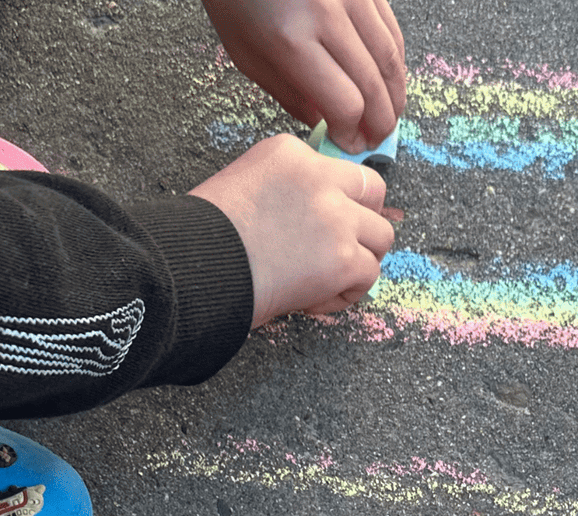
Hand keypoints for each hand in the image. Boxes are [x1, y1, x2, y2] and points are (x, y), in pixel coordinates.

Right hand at [189, 133, 392, 324]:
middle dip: (363, 223)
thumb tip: (313, 223)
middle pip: (374, 194)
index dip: (339, 202)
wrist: (196, 267)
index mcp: (290, 153)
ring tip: (326, 279)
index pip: (340, 171)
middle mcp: (319, 178)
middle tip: (341, 249)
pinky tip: (315, 299)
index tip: (324, 226)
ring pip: (381, 237)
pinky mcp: (344, 258)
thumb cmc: (206, 238)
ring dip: (360, 261)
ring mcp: (336, 218)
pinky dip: (348, 294)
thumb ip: (286, 192)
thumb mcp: (244, 186)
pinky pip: (369, 276)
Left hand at [202, 0, 404, 153]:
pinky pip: (391, 29)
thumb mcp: (247, 54)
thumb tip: (323, 121)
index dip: (352, 134)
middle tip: (374, 140)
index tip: (349, 144)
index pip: (345, 104)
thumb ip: (288, 94)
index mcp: (292, 40)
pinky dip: (394, 61)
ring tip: (387, 117)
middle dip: (379, 123)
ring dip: (395, 96)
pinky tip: (386, 80)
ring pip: (391, 58)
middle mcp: (327, 13)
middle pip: (373, 87)